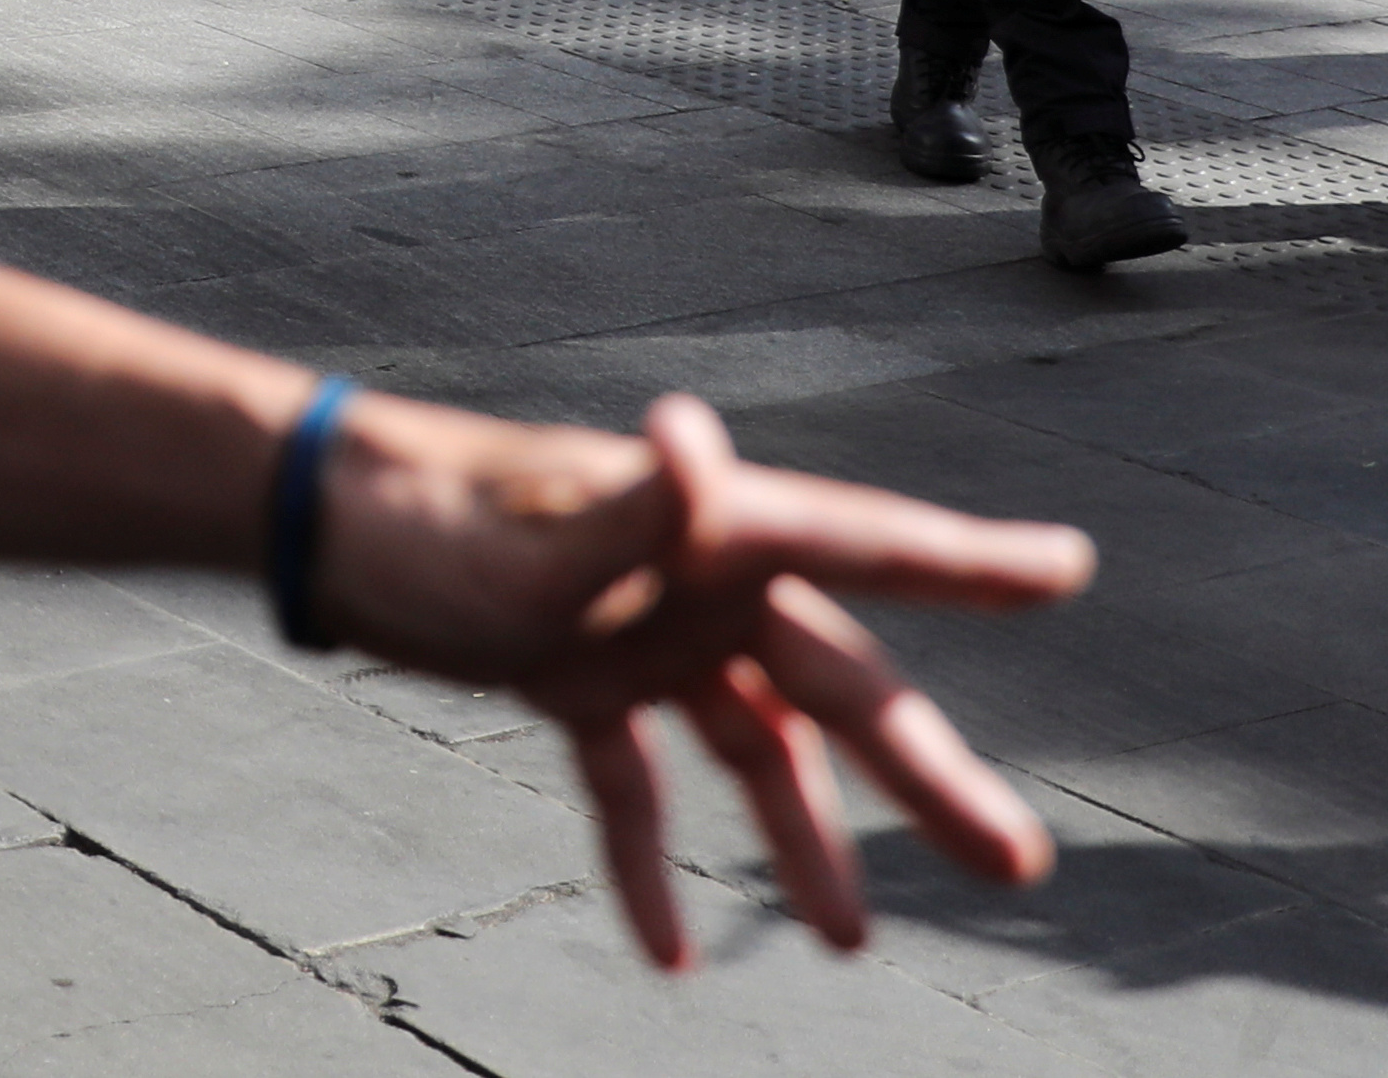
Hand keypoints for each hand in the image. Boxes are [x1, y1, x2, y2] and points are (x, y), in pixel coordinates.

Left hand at [312, 390, 1085, 966]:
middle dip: (927, 775)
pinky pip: (638, 783)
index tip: (1070, 566)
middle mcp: (695, 574)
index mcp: (709, 525)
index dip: (972, 563)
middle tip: (1017, 865)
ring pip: (754, 748)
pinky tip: (664, 948)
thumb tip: (695, 439)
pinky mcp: (577, 675)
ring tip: (847, 941)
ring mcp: (643, 629)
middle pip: (838, 684)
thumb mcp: (534, 538)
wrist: (318, 525)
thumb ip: (631, 514)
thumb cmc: (422, 515)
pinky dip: (653, 858)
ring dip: (801, 842)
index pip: (866, 542)